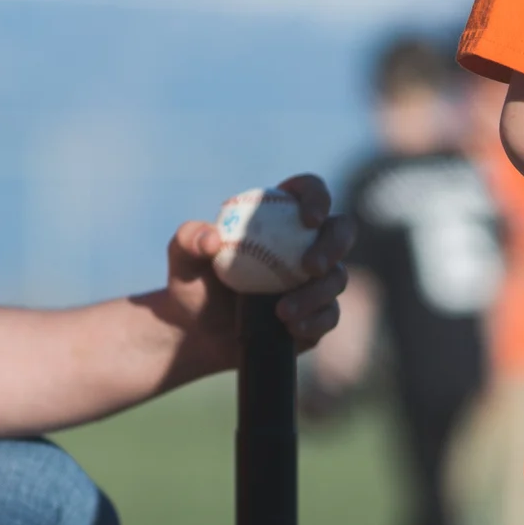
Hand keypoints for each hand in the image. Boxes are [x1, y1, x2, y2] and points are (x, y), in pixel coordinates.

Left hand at [165, 173, 357, 368]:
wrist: (197, 333)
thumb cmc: (192, 284)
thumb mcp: (182, 259)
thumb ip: (189, 239)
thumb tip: (211, 239)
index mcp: (279, 215)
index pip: (311, 191)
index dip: (318, 198)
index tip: (307, 219)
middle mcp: (304, 244)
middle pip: (341, 231)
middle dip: (333, 245)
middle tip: (310, 266)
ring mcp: (314, 281)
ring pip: (336, 278)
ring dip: (316, 294)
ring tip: (282, 312)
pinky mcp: (317, 315)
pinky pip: (329, 315)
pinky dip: (315, 321)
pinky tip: (291, 327)